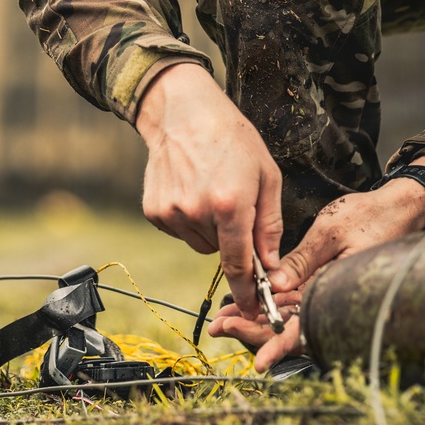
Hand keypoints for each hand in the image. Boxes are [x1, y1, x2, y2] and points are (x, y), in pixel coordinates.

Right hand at [136, 62, 281, 316]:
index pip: (240, 264)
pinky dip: (189, 219)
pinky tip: (192, 189)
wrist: (184, 112)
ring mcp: (172, 213)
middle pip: (221, 253)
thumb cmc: (233, 139)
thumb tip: (270, 265)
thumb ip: (269, 225)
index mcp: (231, 205)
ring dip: (210, 229)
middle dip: (232, 239)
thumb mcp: (267, 176)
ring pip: (200, 244)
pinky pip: (180, 232)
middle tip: (233, 202)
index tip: (253, 312)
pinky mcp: (154, 211)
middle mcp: (197, 213)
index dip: (248, 292)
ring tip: (211, 190)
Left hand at [209, 157, 424, 370]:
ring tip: (223, 318)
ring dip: (256, 318)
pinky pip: (296, 301)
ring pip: (289, 317)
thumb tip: (274, 284)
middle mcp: (331, 298)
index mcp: (335, 291)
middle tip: (219, 327)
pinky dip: (271, 302)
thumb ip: (302, 260)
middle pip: (289, 328)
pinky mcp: (324, 282)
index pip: (304, 328)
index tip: (258, 362)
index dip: (279, 346)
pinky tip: (248, 300)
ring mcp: (327, 292)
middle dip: (252, 332)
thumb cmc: (371, 216)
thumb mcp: (331, 232)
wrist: (401, 207)